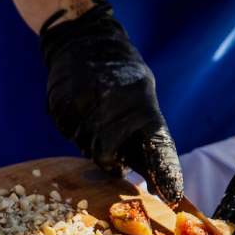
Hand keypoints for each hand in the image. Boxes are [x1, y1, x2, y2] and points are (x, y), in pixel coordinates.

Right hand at [39, 0, 183, 205]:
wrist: (84, 39)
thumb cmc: (120, 76)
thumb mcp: (141, 95)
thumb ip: (141, 131)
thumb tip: (140, 176)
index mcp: (144, 104)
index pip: (158, 147)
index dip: (165, 172)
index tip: (172, 195)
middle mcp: (116, 104)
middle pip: (104, 154)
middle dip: (104, 156)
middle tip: (107, 144)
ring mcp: (86, 103)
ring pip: (82, 144)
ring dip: (86, 136)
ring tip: (92, 110)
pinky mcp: (61, 103)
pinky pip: (65, 131)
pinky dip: (71, 124)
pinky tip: (77, 104)